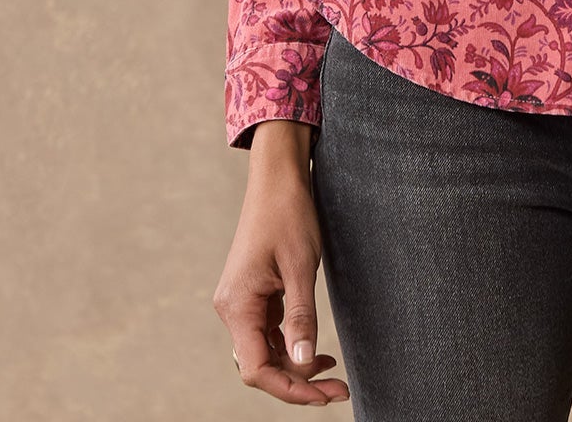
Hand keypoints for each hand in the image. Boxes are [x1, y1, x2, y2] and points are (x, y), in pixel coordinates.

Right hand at [212, 121, 348, 405]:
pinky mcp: (253, 294)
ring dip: (295, 367)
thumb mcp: (301, 266)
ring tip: (332, 374)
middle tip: (338, 390)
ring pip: (264, 352)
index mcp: (237, 306)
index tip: (326, 395)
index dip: (290, 388)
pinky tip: (315, 350)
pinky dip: (291, 345)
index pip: (257, 369)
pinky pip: (268, 333)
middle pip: (260, 366)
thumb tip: (303, 362)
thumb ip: (301, 316)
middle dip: (297, 382)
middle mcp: (232, 308)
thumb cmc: (289, 214)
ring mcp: (241, 301)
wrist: (278, 177)